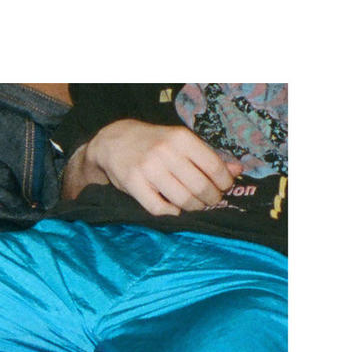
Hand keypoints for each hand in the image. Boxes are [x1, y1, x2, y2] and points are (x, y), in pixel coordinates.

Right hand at [82, 119, 239, 215]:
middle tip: (211, 201)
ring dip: (194, 207)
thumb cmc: (154, 143)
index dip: (223, 182)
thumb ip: (207, 156)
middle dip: (211, 198)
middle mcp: (165, 152)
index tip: (224, 187)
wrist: (115, 141)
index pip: (213, 166)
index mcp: (181, 138)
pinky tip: (175, 210)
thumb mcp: (181, 142)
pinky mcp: (133, 184)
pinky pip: (158, 207)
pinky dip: (171, 212)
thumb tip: (237, 171)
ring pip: (181, 199)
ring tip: (196, 206)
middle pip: (199, 186)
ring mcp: (148, 169)